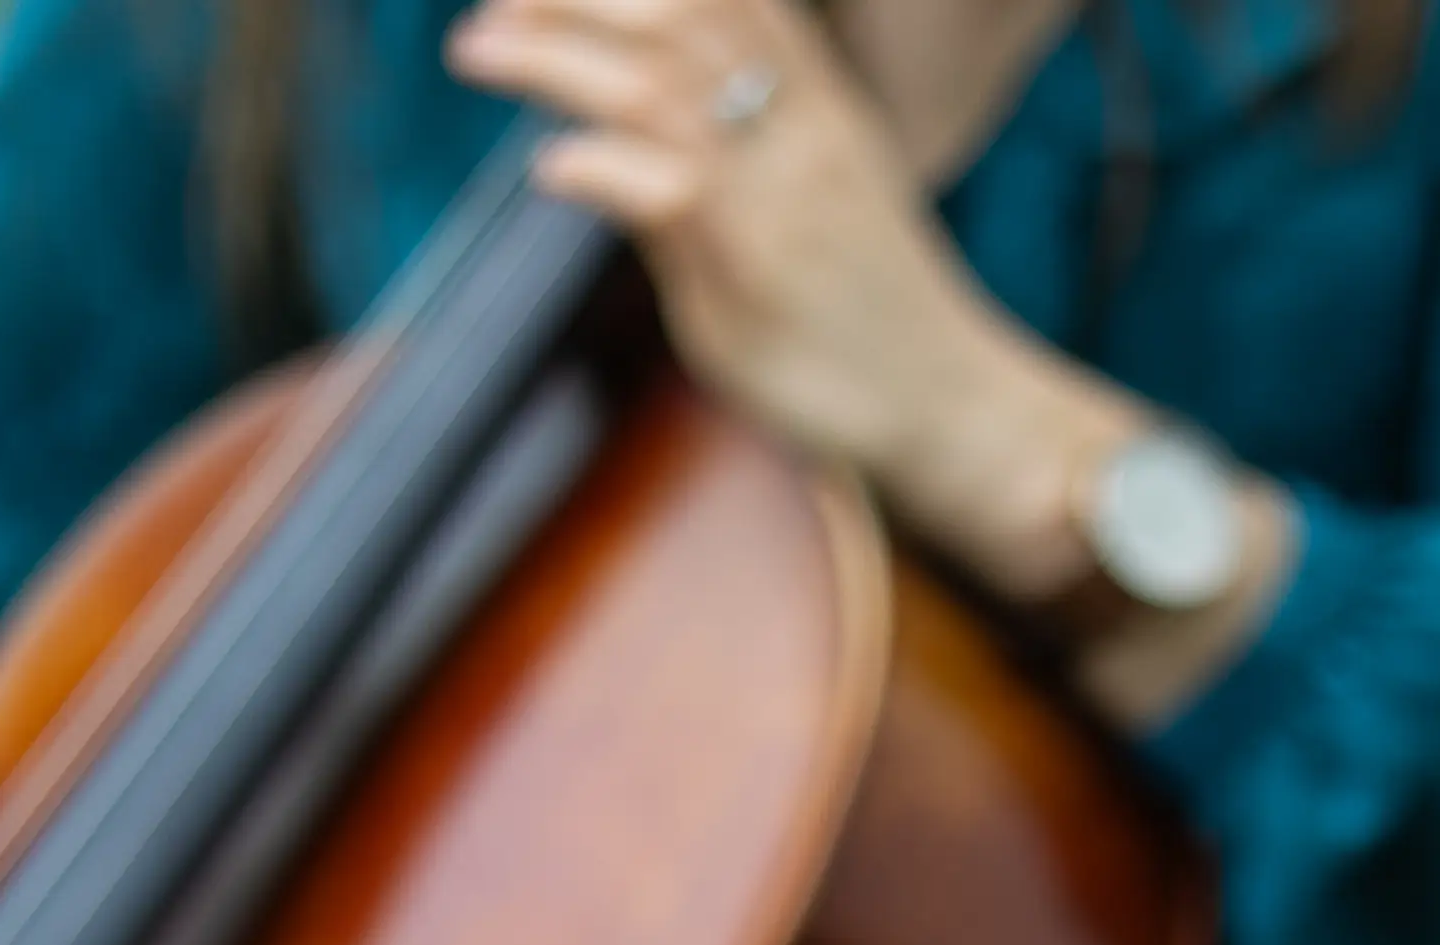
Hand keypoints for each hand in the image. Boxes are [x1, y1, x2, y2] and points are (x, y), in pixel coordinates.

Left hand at [449, 0, 1155, 619]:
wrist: (957, 409)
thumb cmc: (876, 321)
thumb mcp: (812, 206)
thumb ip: (729, 161)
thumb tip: (625, 140)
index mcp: (821, 105)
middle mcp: (802, 129)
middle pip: (680, 12)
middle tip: (497, 8)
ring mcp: (780, 193)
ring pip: (657, 81)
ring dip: (554, 58)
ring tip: (481, 51)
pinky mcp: (756, 265)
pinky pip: (664, 186)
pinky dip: (593, 164)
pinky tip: (547, 169)